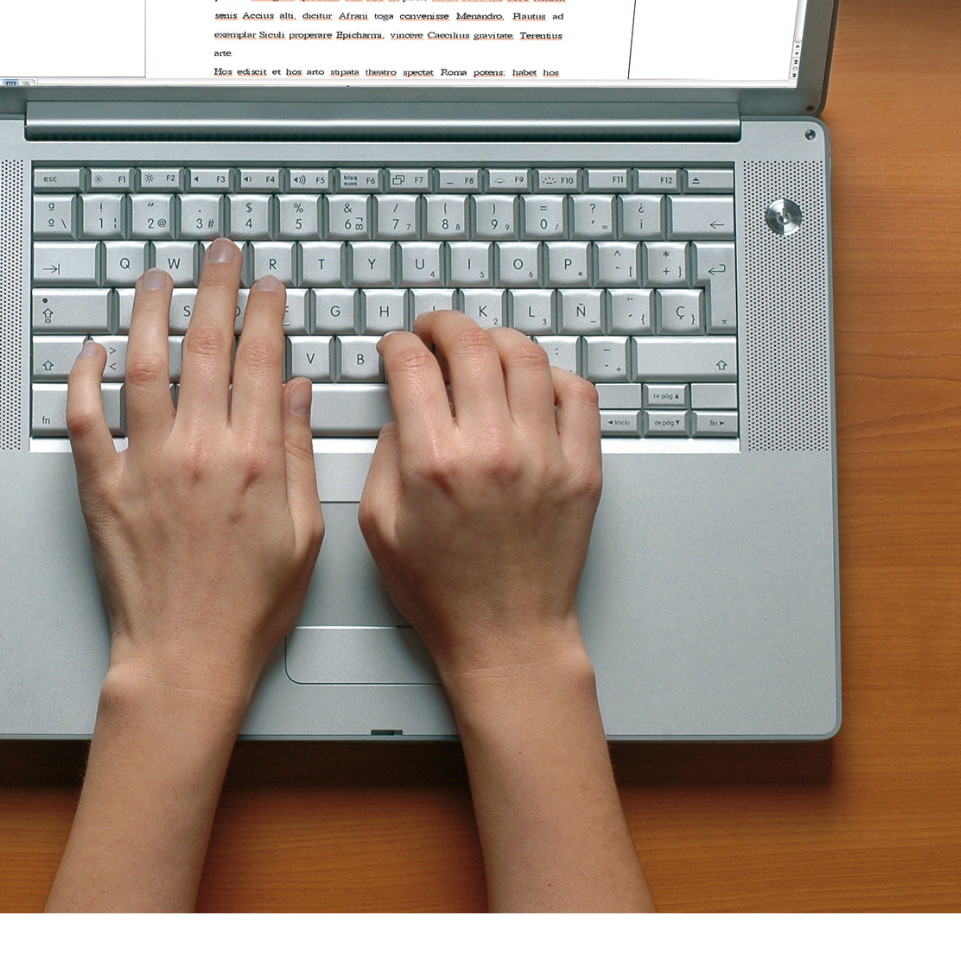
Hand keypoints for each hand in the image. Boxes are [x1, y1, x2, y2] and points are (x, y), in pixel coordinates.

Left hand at [66, 239, 324, 710]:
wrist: (186, 658)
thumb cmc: (249, 607)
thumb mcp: (302, 531)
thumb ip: (295, 452)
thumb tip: (292, 390)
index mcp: (254, 459)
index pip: (260, 360)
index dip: (266, 311)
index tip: (267, 285)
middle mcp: (198, 450)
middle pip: (205, 346)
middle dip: (215, 289)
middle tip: (218, 255)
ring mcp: (146, 465)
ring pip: (142, 365)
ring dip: (149, 313)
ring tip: (156, 281)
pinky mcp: (103, 487)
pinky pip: (84, 418)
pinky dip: (83, 377)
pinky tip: (91, 350)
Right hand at [358, 313, 649, 911]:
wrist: (507, 635)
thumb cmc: (442, 592)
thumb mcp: (378, 525)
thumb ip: (384, 456)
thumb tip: (402, 409)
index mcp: (434, 463)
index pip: (414, 366)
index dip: (398, 344)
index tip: (396, 346)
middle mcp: (492, 451)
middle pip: (471, 345)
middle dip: (445, 325)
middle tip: (435, 329)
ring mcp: (544, 457)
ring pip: (527, 358)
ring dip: (497, 340)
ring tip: (483, 348)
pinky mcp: (581, 470)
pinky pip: (577, 394)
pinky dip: (553, 374)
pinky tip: (532, 383)